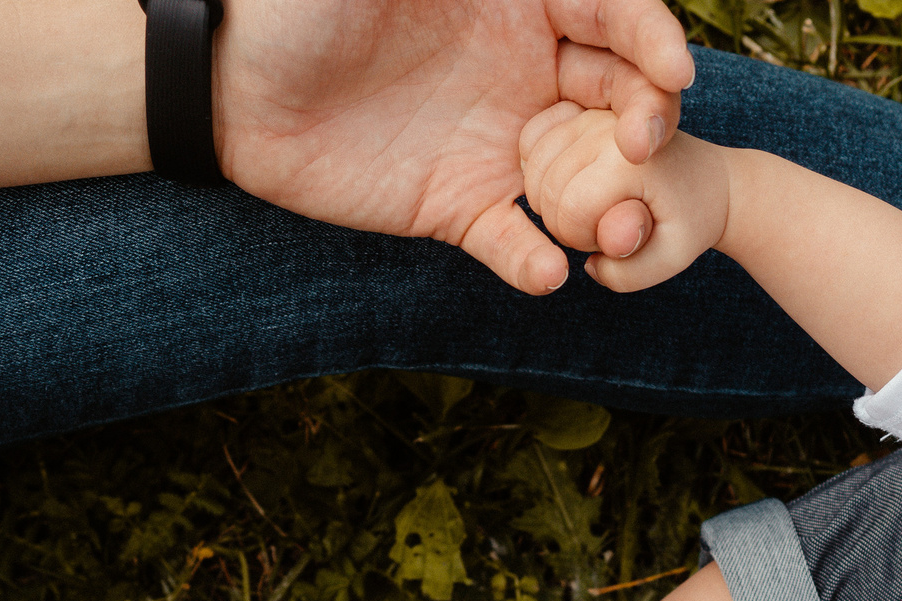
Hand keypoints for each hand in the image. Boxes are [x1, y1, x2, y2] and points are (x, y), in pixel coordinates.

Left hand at [219, 0, 693, 293]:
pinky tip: (549, 273)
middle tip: (647, 143)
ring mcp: (497, 142)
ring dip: (615, 198)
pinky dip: (535, 262)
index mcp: (518, 0)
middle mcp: (522, 70)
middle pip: (617, 92)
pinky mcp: (459, 206)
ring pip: (585, 172)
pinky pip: (513, 241)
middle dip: (648, 115)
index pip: (609, 11)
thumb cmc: (294, 2)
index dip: (650, 35)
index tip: (674, 68)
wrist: (227, 86)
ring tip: (621, 220)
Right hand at [518, 102, 734, 291]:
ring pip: (533, 166)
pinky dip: (537, 170)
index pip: (573, 212)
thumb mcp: (672, 258)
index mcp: (631, 158)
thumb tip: (590, 262)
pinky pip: (531, 142)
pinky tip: (569, 183)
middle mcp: (605, 124)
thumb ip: (627, 274)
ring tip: (593, 205)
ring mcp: (587, 111)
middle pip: (546, 190)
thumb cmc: (687, 221)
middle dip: (566, 224)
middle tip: (607, 223)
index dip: (586, 240)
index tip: (623, 235)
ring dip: (549, 198)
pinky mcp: (574, 108)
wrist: (704, 181)